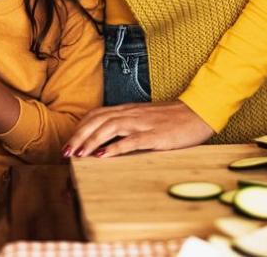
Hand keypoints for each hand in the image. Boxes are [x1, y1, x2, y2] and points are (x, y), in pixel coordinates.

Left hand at [63, 101, 214, 157]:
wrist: (200, 111)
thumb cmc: (174, 118)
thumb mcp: (147, 118)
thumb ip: (130, 124)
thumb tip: (111, 139)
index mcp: (129, 110)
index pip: (97, 114)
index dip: (80, 127)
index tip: (69, 142)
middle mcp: (132, 114)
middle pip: (97, 121)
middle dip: (79, 136)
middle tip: (66, 152)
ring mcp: (143, 123)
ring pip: (109, 129)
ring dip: (91, 142)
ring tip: (78, 155)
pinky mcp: (155, 135)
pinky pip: (131, 141)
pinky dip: (114, 148)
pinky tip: (103, 157)